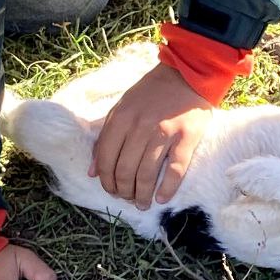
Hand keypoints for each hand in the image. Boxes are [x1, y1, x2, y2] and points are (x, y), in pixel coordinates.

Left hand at [90, 62, 212, 209]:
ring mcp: (165, 133)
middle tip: (127, 198)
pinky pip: (175, 170)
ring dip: (142, 195)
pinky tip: (161, 198)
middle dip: (123, 191)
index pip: (107, 159)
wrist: (187, 75)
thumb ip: (105, 138)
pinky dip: (167, 189)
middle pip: (125, 170)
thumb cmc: (152, 94)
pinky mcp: (187, 138)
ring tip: (142, 203)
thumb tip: (92, 172)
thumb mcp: (122, 109)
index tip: (111, 190)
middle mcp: (140, 126)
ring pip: (147, 174)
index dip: (106, 180)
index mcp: (121, 118)